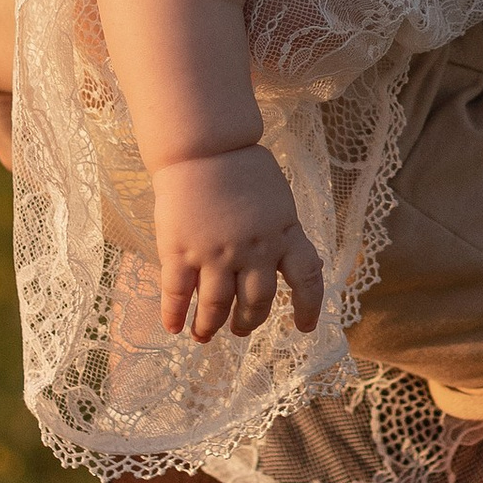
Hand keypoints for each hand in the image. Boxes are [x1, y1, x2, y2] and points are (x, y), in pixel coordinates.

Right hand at [153, 148, 325, 344]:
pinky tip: (173, 327)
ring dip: (210, 326)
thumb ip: (284, 233)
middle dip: (249, 322)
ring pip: (216, 306)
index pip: (307, 279)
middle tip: (240, 330)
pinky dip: (174, 314)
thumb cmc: (242, 167)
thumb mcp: (279, 201)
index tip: (304, 328)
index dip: (309, 307)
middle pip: (257, 302)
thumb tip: (294, 262)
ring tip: (204, 335)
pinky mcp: (180, 251)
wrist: (203, 147)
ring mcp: (216, 253)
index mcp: (284, 234)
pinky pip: (178, 293)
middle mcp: (254, 250)